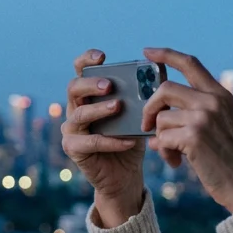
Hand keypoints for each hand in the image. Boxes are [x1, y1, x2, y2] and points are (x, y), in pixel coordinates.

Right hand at [63, 50, 144, 223]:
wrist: (125, 176)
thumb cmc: (131, 140)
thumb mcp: (138, 116)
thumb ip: (142, 98)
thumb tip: (160, 76)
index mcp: (89, 96)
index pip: (80, 71)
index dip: (86, 60)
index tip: (102, 56)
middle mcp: (75, 109)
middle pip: (73, 88)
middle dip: (90, 84)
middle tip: (110, 85)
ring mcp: (72, 130)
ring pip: (79, 114)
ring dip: (99, 109)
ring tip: (118, 107)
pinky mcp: (74, 149)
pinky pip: (91, 142)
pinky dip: (111, 141)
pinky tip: (129, 141)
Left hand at [140, 47, 232, 212]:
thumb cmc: (229, 161)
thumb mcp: (220, 126)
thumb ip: (195, 113)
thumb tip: (156, 117)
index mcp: (221, 94)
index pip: (190, 63)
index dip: (166, 54)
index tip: (147, 52)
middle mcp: (213, 101)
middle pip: (165, 89)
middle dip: (150, 108)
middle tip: (146, 126)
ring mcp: (204, 117)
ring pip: (161, 118)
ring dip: (160, 138)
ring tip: (173, 154)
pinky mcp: (194, 136)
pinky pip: (162, 138)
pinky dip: (164, 152)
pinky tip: (177, 163)